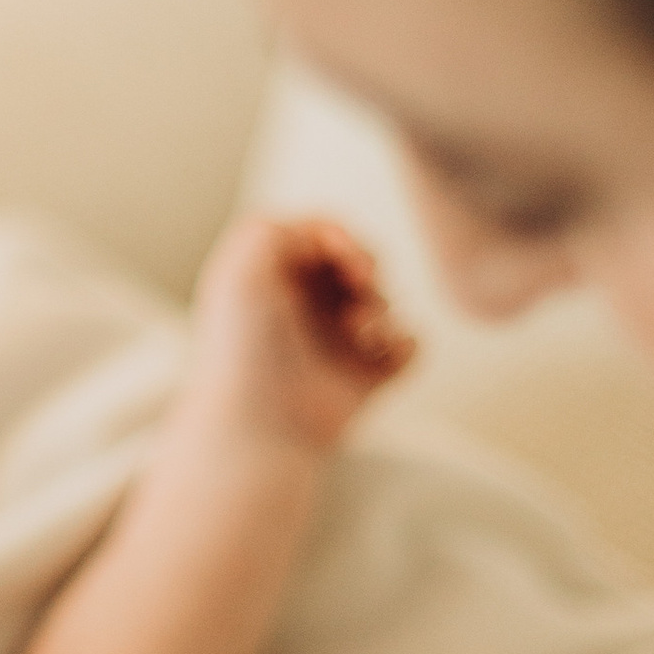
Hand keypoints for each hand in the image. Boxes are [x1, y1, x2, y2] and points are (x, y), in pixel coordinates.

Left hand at [182, 212, 413, 453]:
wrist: (259, 423)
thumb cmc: (243, 347)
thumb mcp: (242, 268)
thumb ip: (276, 230)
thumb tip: (321, 237)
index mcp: (275, 278)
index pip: (323, 234)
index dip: (344, 237)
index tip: (347, 256)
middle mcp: (306, 306)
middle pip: (363, 262)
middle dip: (369, 269)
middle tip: (361, 285)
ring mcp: (338, 341)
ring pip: (387, 302)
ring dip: (382, 309)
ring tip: (360, 332)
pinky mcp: (366, 376)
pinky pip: (410, 344)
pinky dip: (405, 344)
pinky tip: (381, 357)